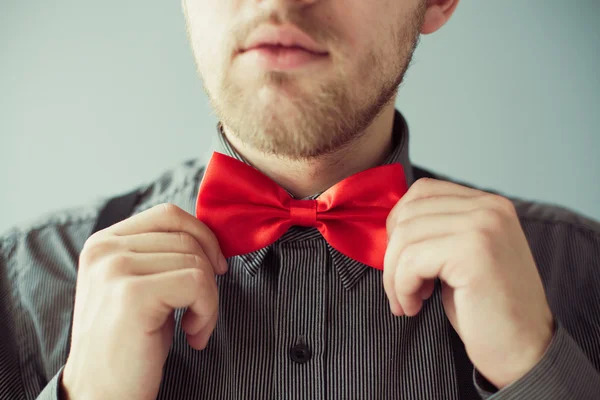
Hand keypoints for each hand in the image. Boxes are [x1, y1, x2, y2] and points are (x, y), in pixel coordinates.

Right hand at [61, 204, 227, 399]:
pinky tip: (192, 335)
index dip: (202, 237)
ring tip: (193, 328)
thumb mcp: (139, 287)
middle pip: (187, 238)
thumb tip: (207, 237)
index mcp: (103, 243)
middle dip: (209, 276)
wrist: (102, 396)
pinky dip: (208, 311)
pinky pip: (198, 283)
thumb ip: (160, 256)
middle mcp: (104, 250)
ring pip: (197, 262)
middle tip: (201, 311)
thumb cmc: (129, 345)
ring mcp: (115, 269)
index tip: (216, 267)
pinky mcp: (133, 295)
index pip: (168, 215)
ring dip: (209, 300)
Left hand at [383, 178, 554, 389]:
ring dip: (394, 275)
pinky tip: (414, 307)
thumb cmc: (487, 309)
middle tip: (401, 287)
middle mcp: (490, 207)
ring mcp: (483, 227)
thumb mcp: (462, 257)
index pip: (423, 191)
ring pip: (404, 237)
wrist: (526, 352)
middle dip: (392, 254)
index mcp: (489, 204)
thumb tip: (391, 224)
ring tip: (408, 300)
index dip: (399, 225)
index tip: (402, 260)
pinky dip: (402, 288)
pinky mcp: (473, 253)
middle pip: (409, 213)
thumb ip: (438, 230)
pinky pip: (411, 261)